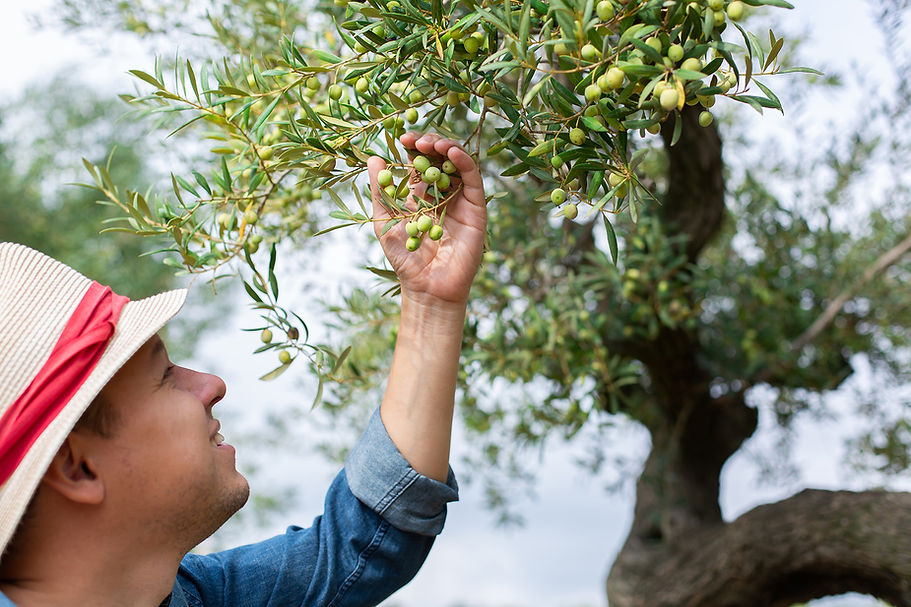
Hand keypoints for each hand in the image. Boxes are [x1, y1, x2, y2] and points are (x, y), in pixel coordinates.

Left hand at [367, 132, 486, 308]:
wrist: (427, 286)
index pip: (420, 162)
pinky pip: (473, 179)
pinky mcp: (477, 208)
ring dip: (446, 147)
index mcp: (422, 195)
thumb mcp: (385, 221)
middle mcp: (443, 194)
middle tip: (415, 140)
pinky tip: (450, 152)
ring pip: (458, 163)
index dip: (413, 146)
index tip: (401, 137)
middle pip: (440, 158)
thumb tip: (372, 159)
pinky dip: (464, 161)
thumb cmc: (405, 259)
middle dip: (429, 143)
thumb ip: (381, 192)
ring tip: (431, 144)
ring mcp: (461, 199)